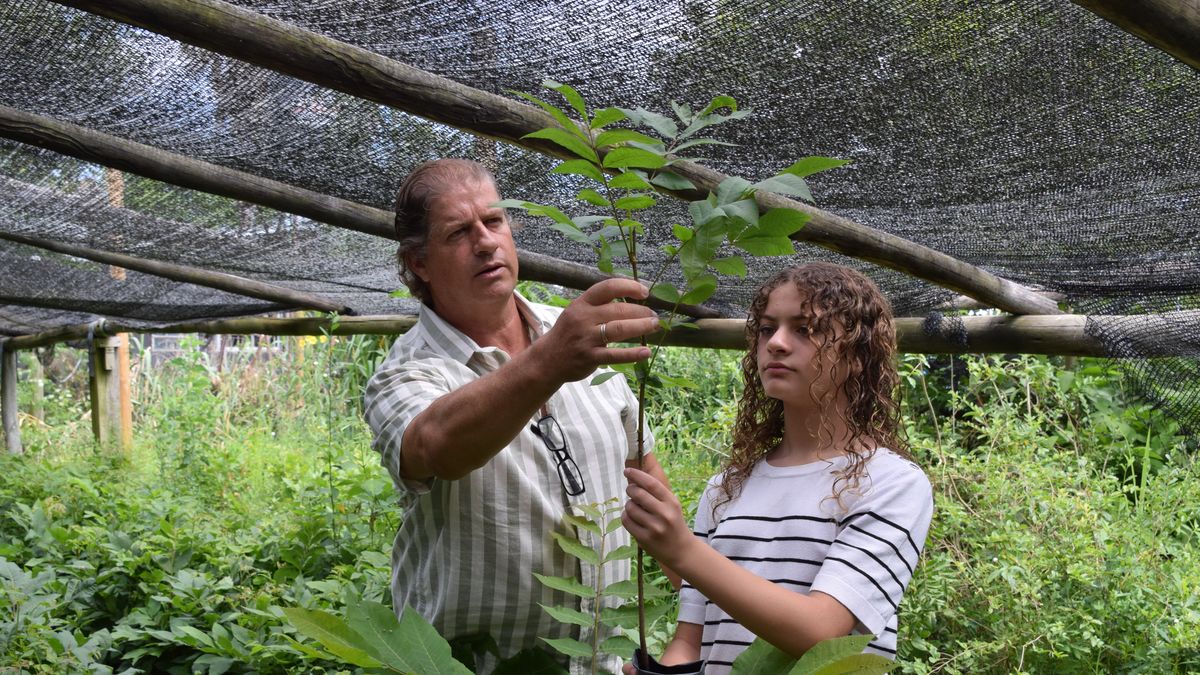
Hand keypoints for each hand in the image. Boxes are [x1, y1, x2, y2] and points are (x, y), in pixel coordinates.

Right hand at [534, 278, 658, 381]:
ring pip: (619, 329)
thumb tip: (633, 298)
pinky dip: (633, 354)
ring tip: (654, 325)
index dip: (629, 287)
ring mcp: (586, 338)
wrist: (547, 359)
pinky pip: (615, 355)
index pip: (608, 288)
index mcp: (582, 303)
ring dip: (641, 326)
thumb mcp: (578, 312)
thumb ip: (600, 305)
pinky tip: (646, 352)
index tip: (645, 292)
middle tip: (654, 315)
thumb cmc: (569, 333)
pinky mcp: (590, 357)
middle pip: (618, 310)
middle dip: (641, 311)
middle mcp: (583, 318)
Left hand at [622, 467, 694, 568]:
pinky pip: (627, 521)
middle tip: (630, 490)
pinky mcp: (645, 539)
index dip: (637, 475)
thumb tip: (634, 477)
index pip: (651, 483)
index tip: (627, 471)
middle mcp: (664, 514)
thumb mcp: (671, 505)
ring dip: (628, 505)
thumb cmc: (673, 522)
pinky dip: (626, 516)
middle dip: (630, 489)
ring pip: (630, 507)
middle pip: (638, 493)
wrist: (682, 550)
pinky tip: (632, 518)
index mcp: (672, 502)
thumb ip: (656, 493)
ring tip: (634, 508)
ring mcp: (654, 527)